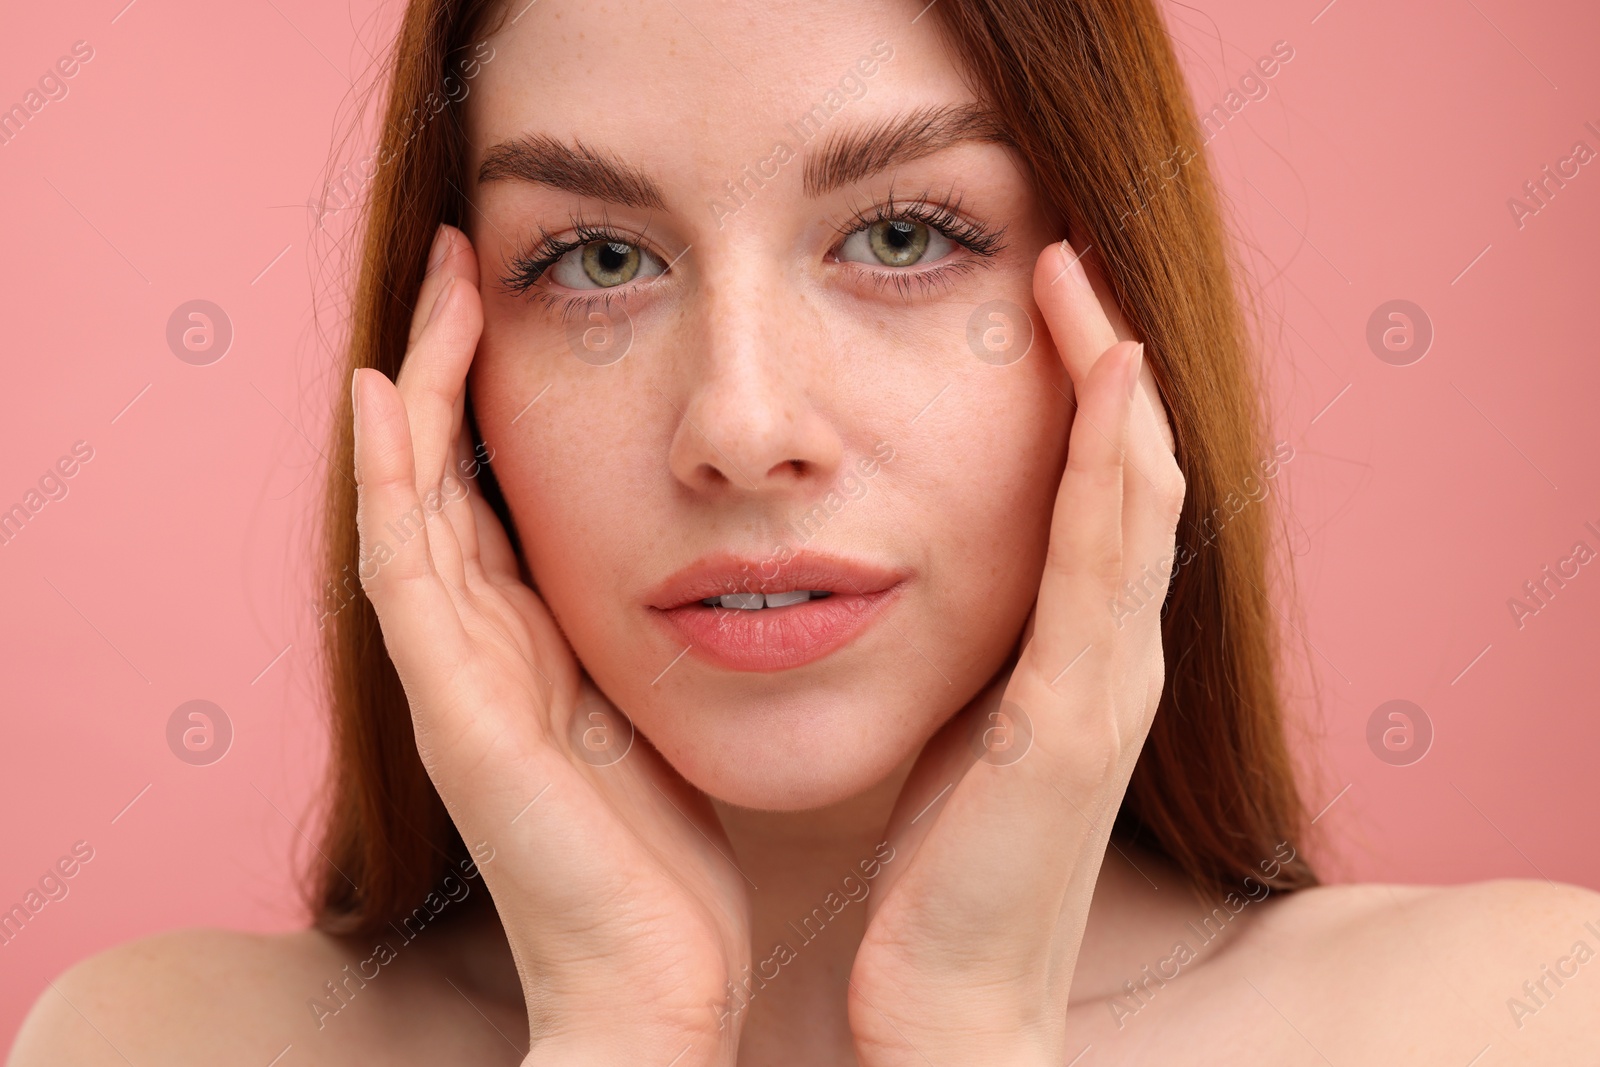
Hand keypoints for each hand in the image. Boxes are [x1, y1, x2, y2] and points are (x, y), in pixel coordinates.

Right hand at [353, 224, 749, 1065]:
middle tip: (468, 256)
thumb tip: (705, 567)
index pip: (497, 497)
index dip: (498, 401)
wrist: (653, 989)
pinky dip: (391, 482)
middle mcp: (481, 653)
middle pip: (446, 478)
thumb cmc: (670, 865)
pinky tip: (389, 394)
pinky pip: (408, 575)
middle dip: (454, 367)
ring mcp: (457, 682)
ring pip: (413, 504)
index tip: (528, 303)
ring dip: (421, 391)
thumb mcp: (662, 718)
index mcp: (534, 651)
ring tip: (438, 286)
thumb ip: (649, 645)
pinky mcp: (457, 715)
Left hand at [847, 239, 1183, 1065]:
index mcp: (1075, 660)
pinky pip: (1102, 568)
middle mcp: (1113, 659)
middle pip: (1129, 480)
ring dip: (1115, 391)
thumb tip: (903, 578)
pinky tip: (1101, 389)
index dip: (1082, 396)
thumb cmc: (940, 874)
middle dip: (1105, 367)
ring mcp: (1106, 688)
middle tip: (1069, 259)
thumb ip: (965, 656)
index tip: (1041, 302)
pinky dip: (1110, 471)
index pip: (1094, 498)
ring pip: (1133, 505)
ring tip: (1083, 288)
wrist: (950, 1001)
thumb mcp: (953, 734)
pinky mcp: (1072, 725)